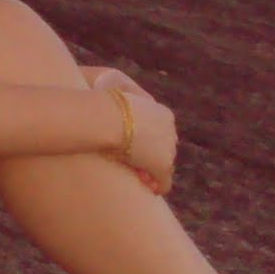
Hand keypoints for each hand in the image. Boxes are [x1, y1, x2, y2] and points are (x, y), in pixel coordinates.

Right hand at [91, 69, 174, 194]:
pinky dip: (157, 186)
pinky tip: (148, 190)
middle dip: (152, 159)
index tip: (135, 151)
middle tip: (137, 168)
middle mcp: (171, 130)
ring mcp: (168, 148)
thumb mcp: (116, 88)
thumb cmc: (103, 103)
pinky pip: (164, 182)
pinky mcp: (162, 164)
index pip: (161, 133)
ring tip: (138, 178)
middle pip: (165, 149)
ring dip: (152, 172)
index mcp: (163, 113)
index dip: (148, 144)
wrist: (105, 118)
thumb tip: (109, 83)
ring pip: (164, 165)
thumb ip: (122, 92)